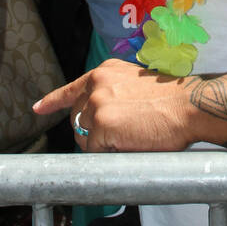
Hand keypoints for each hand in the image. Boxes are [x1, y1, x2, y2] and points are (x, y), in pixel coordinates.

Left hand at [33, 59, 197, 151]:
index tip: (38, 108)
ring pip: (84, 137)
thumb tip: (98, 114)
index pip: (72, 89)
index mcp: (104, 71)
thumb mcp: (135, 84)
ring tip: (130, 137)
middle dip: (91, 132)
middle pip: (77, 119)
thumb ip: (113, 92)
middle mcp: (96, 83)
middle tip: (120, 135)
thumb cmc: (170, 99)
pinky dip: (109, 154)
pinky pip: (95, 152)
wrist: (189, 105)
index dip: (53, 101)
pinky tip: (129, 143)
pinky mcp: (101, 126)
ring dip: (101, 144)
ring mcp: (97, 104)